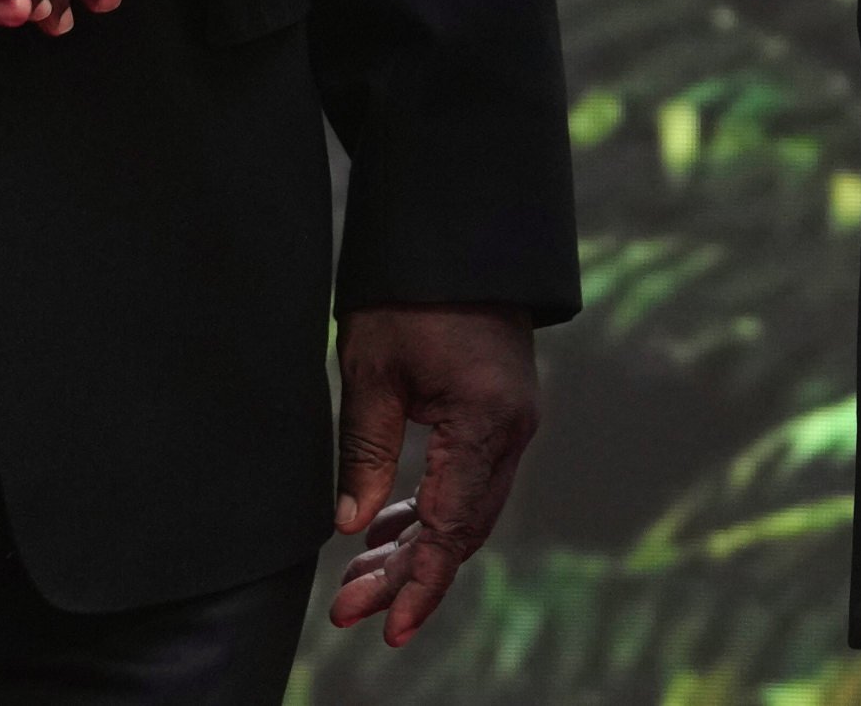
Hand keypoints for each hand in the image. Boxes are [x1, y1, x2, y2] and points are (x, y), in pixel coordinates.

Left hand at [326, 305, 538, 647]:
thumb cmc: (409, 292)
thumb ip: (365, 452)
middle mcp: (511, 431)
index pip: (453, 527)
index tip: (387, 626)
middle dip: (408, 574)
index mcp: (484, 422)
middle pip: (462, 529)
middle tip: (350, 609)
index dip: (420, 583)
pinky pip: (468, 481)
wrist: (457, 235)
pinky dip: (428, 509)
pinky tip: (383, 528)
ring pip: (466, 510)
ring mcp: (512, 423)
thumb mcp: (372, 370)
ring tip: (358, 577)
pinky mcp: (499, 414)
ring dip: (415, 545)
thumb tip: (348, 525)